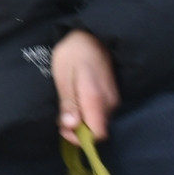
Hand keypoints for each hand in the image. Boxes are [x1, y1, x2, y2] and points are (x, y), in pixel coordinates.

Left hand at [53, 29, 119, 144]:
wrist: (92, 36)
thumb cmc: (74, 53)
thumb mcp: (63, 76)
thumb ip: (68, 102)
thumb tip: (71, 126)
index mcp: (96, 99)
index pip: (98, 134)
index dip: (80, 138)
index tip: (64, 129)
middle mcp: (110, 102)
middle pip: (97, 130)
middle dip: (78, 131)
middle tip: (60, 119)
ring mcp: (113, 99)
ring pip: (98, 122)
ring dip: (82, 122)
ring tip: (66, 109)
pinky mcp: (112, 96)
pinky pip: (100, 114)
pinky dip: (87, 114)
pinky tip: (76, 103)